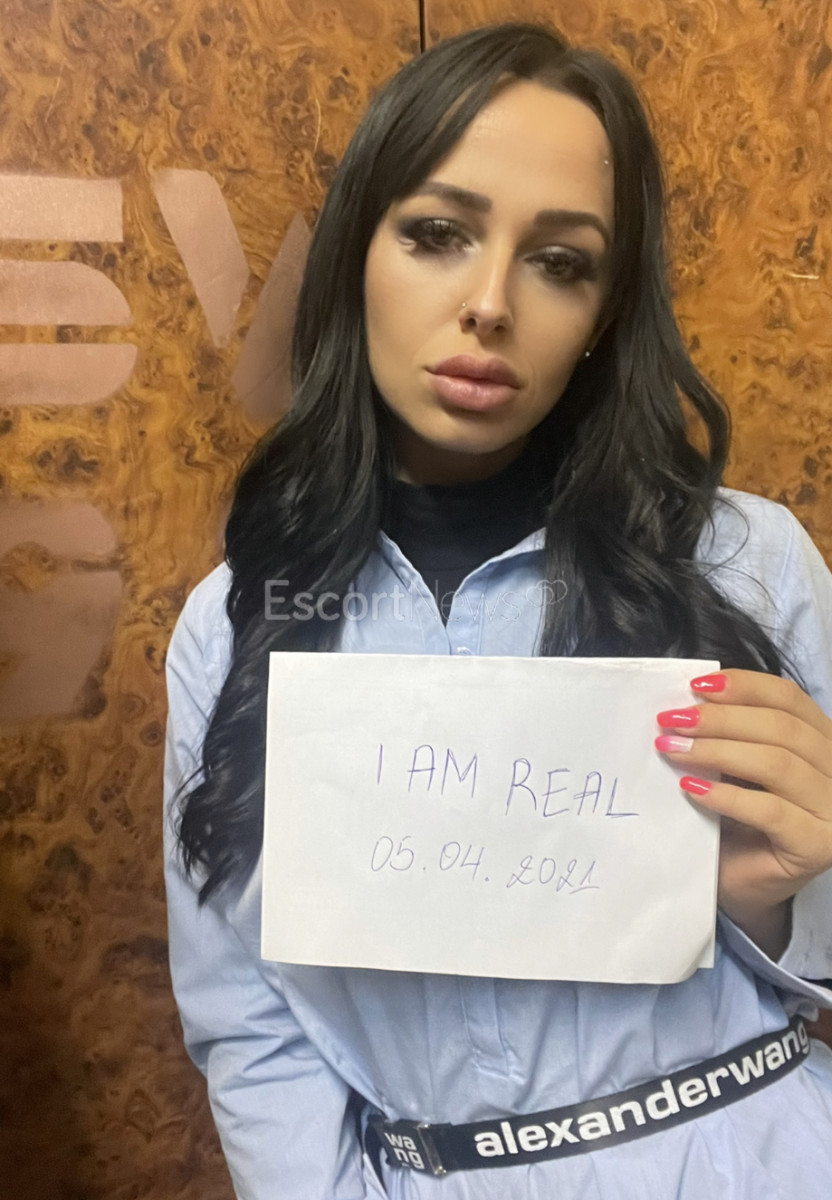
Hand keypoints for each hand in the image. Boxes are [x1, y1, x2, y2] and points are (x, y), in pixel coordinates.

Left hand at [654, 669, 831, 958]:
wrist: (744, 884)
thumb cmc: (738, 819)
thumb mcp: (737, 766)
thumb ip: (730, 733)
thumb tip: (688, 700)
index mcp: (824, 740)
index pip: (789, 698)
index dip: (743, 686)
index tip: (695, 687)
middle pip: (782, 728)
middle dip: (720, 719)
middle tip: (671, 721)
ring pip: (777, 764)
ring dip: (716, 752)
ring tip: (672, 750)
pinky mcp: (818, 845)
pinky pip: (770, 811)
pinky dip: (727, 796)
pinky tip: (691, 789)